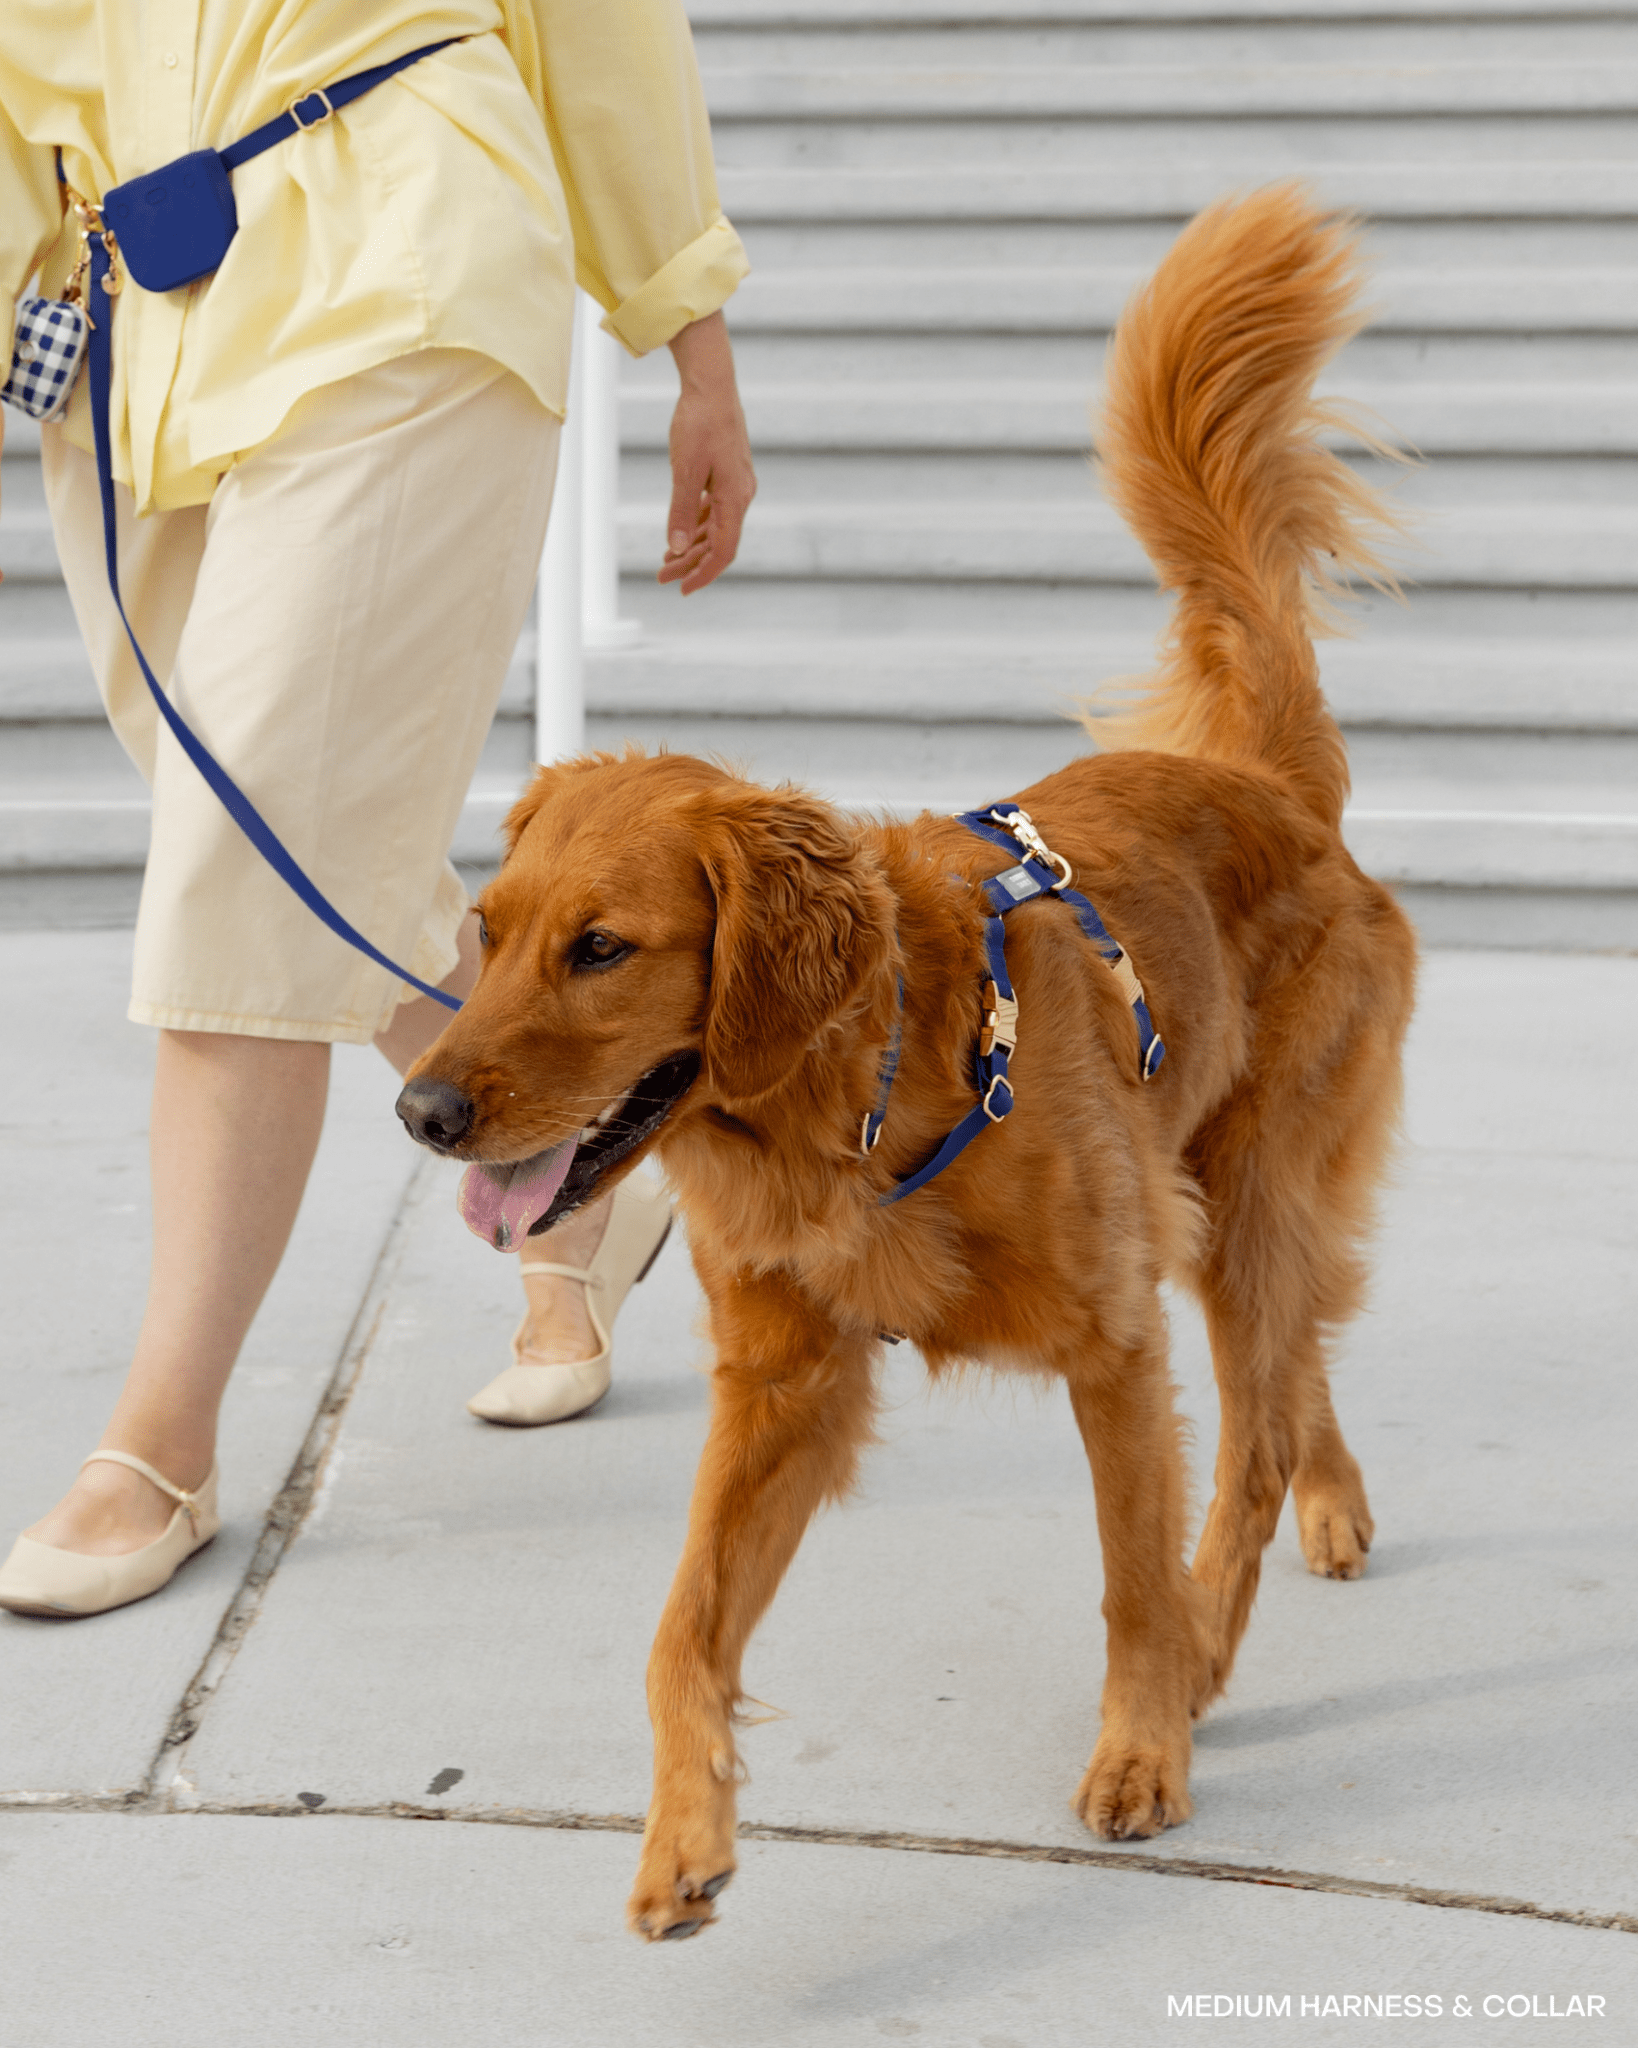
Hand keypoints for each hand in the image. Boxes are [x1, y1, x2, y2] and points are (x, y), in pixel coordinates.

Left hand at [660, 311, 754, 595]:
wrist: (712, 384)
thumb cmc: (698, 423)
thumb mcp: (684, 470)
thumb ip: (680, 511)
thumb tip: (674, 549)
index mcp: (735, 498)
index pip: (723, 552)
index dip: (704, 574)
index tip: (682, 590)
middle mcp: (741, 496)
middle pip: (718, 544)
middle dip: (690, 563)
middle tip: (662, 577)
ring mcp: (736, 486)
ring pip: (715, 528)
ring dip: (691, 546)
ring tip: (666, 559)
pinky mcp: (728, 475)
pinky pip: (714, 511)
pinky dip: (697, 525)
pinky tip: (680, 532)